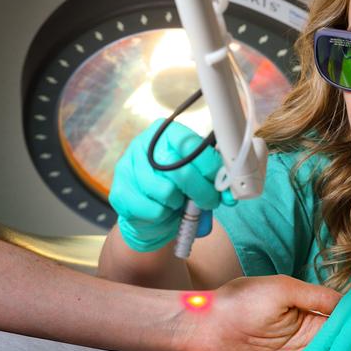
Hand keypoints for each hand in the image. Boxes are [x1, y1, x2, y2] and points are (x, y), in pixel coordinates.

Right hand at [108, 119, 221, 251]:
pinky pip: (153, 209)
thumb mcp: (198, 179)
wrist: (149, 217)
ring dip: (180, 203)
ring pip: (166, 191)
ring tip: (179, 203)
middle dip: (202, 190)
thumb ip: (213, 181)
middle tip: (210, 201)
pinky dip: (164, 216)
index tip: (222, 181)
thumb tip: (231, 194)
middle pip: (180, 168)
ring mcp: (127, 167)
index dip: (209, 164)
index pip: (190, 143)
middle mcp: (143, 145)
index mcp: (165, 133)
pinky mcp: (119, 192)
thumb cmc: (177, 191)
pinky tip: (163, 211)